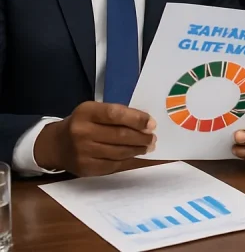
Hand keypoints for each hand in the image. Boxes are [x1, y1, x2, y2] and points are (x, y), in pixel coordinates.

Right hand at [35, 102, 155, 176]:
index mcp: (86, 112)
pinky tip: (136, 156)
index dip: (137, 119)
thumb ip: (117, 115)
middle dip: (141, 137)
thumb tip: (146, 124)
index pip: (115, 114)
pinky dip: (128, 160)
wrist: (56, 145)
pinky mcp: (86, 168)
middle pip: (119, 135)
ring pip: (119, 152)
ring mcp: (82, 152)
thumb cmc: (82, 123)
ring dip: (138, 150)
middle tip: (153, 138)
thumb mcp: (94, 111)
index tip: (152, 124)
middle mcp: (82, 132)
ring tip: (148, 146)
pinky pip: (113, 165)